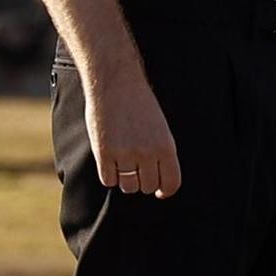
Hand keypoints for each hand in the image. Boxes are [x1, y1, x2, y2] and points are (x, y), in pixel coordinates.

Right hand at [84, 65, 180, 198]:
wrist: (116, 83)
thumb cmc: (139, 103)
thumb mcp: (160, 127)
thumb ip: (160, 153)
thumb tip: (158, 180)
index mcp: (166, 146)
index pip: (171, 183)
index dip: (165, 190)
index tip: (159, 191)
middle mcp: (147, 153)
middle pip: (147, 186)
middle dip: (143, 181)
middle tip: (137, 167)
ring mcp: (124, 154)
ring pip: (128, 186)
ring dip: (126, 179)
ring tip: (123, 161)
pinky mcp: (103, 153)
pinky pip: (108, 180)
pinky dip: (109, 175)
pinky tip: (110, 161)